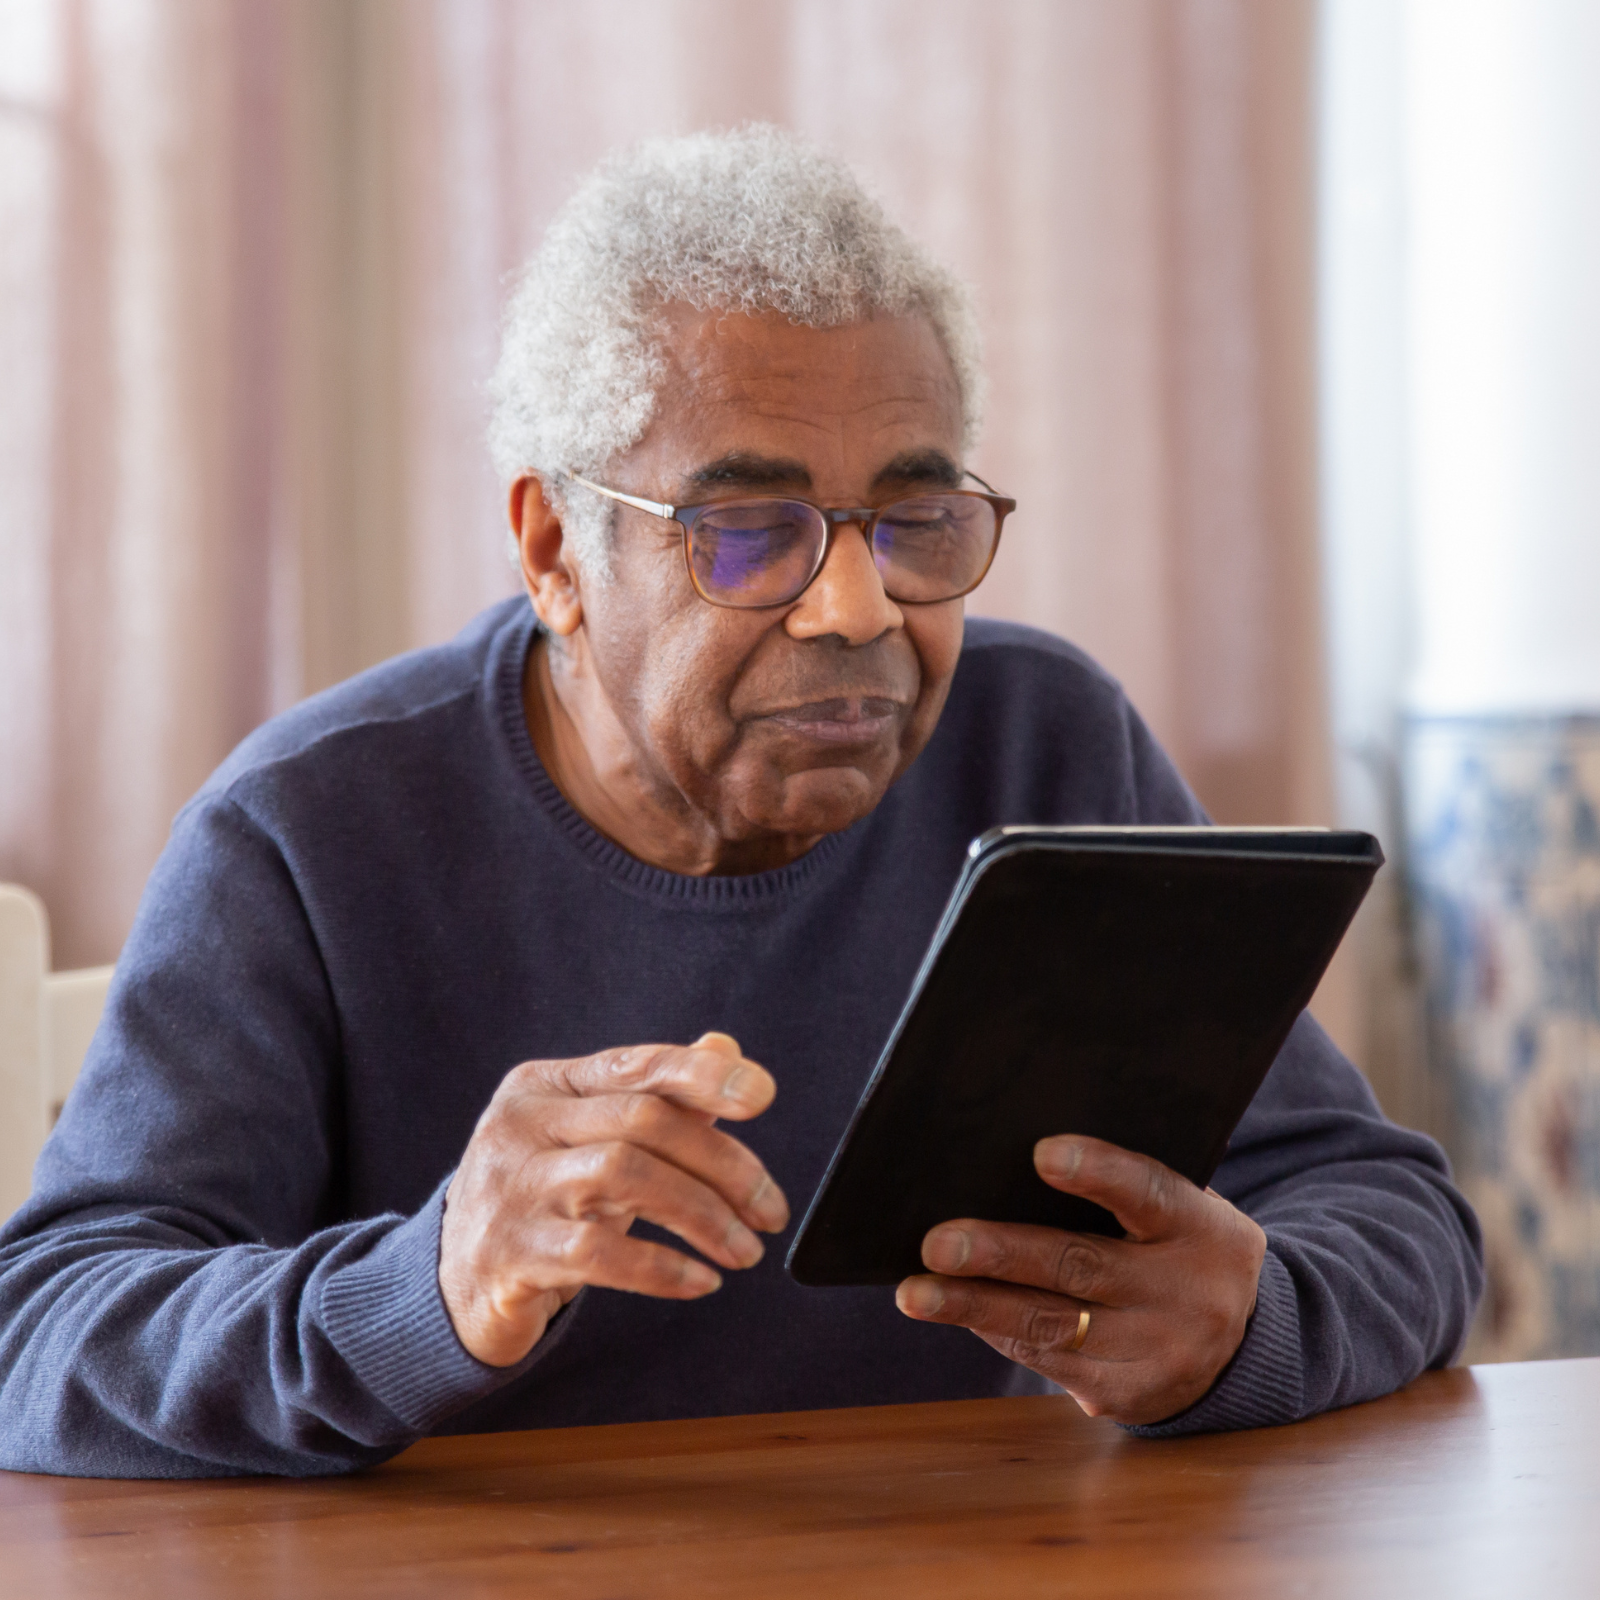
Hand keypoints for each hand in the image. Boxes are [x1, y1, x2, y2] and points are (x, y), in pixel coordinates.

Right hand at [440, 1032, 787, 1365]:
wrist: (454, 1283)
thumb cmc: (542, 1200)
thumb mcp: (593, 1141)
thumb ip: (657, 1095)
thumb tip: (726, 1048)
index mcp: (545, 1086)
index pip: (637, 1066)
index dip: (703, 1075)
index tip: (763, 1095)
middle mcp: (521, 1125)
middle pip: (643, 1121)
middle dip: (722, 1163)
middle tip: (771, 1209)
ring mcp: (509, 1188)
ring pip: (625, 1176)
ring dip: (703, 1215)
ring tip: (746, 1250)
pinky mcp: (509, 1254)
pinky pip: (600, 1252)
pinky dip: (662, 1268)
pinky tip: (702, 1281)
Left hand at [894, 1135, 1266, 1425]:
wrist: (1242, 1343)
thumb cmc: (1178, 1243)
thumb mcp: (1179, 1207)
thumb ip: (1120, 1186)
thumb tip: (1013, 1159)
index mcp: (1202, 1228)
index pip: (1149, 1192)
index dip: (1098, 1172)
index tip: (1041, 1153)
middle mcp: (1187, 1294)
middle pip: (1083, 1267)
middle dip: (1004, 1254)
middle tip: (939, 1242)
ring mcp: (1159, 1353)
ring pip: (1052, 1325)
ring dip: (974, 1306)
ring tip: (916, 1292)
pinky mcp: (1126, 1395)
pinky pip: (1047, 1359)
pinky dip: (993, 1331)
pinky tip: (951, 1310)